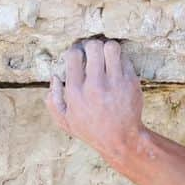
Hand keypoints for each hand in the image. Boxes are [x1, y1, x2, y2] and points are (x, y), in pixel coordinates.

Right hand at [46, 38, 145, 161]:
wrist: (120, 139)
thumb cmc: (90, 130)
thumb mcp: (65, 121)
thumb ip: (54, 100)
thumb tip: (54, 77)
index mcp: (75, 93)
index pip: (74, 55)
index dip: (75, 50)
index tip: (78, 55)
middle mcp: (95, 85)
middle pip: (94, 46)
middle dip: (92, 45)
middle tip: (93, 53)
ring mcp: (115, 82)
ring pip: (112, 47)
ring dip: (107, 48)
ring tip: (106, 56)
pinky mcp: (130, 82)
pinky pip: (125, 58)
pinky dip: (120, 59)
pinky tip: (116, 68)